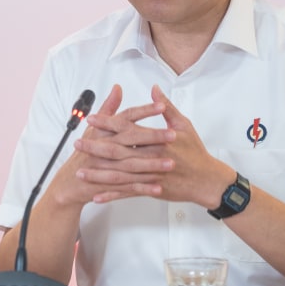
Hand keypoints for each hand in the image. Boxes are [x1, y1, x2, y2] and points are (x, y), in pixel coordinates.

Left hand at [75, 85, 233, 206]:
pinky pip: (128, 193)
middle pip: (118, 151)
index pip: (127, 128)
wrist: (207, 181)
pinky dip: (112, 195)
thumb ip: (167, 107)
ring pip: (119, 175)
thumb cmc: (196, 152)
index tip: (92, 119)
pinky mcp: (151, 189)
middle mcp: (151, 157)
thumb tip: (155, 89)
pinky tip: (97, 196)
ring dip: (98, 173)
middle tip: (77, 144)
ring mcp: (150, 175)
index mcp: (157, 139)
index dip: (108, 123)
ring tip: (80, 171)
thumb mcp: (184, 125)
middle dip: (95, 148)